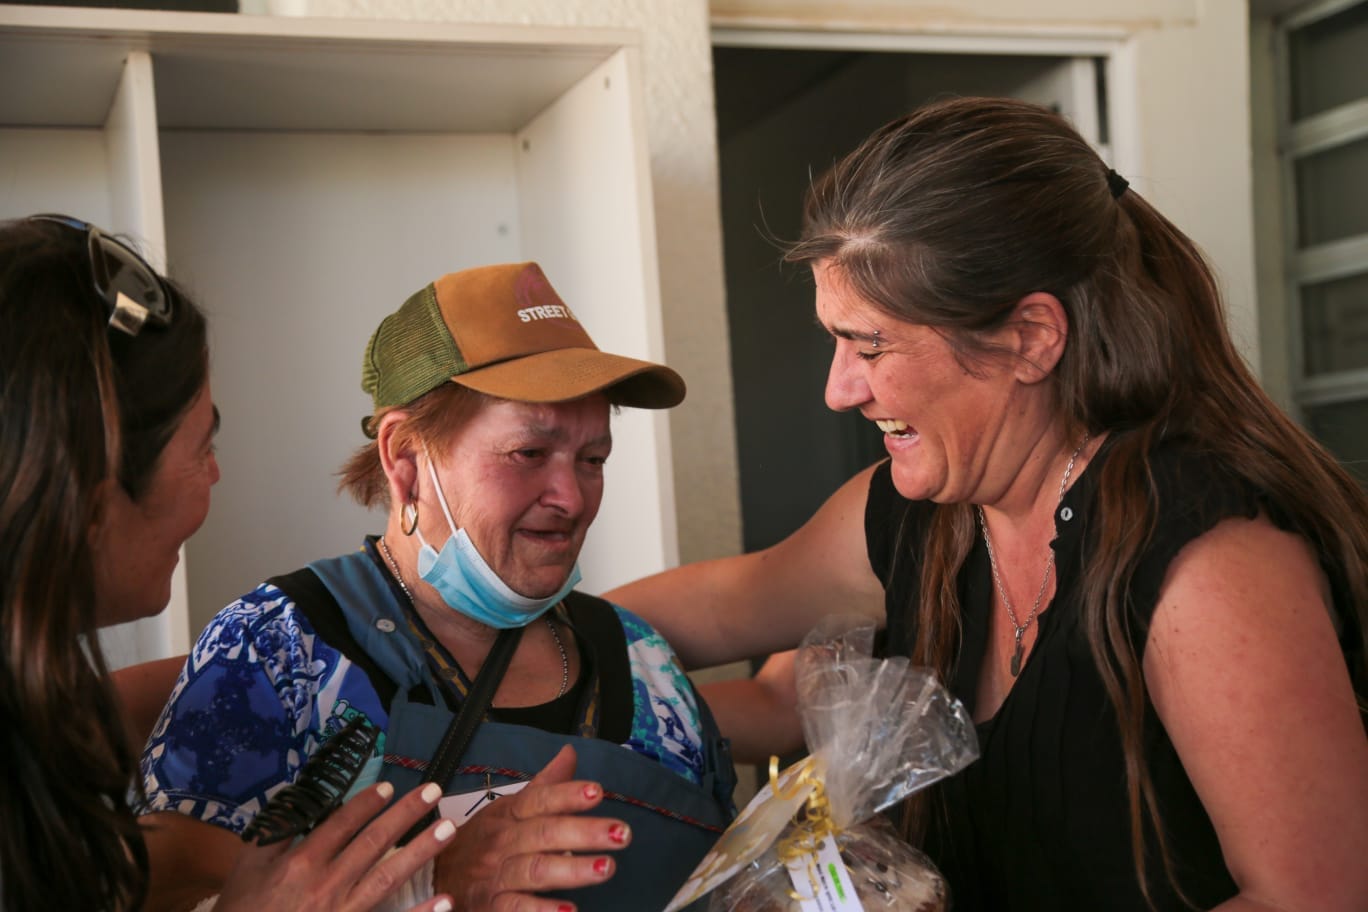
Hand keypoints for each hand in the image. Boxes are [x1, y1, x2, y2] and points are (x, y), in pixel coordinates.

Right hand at [215, 781, 456, 911]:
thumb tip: (300, 803)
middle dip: (405, 814)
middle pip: (373, 842)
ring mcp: (343, 911)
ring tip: (448, 829)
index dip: (366, 803)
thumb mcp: (247, 869)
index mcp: (300, 862)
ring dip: (421, 851)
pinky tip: (446, 900)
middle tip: (434, 791)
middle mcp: (327, 883)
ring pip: (388, 876)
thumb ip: (274, 835)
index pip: (341, 824)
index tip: (389, 786)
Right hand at [434, 744, 630, 910]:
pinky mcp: (490, 906)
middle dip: (584, 833)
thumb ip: (544, 785)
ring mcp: (497, 874)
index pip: (540, 800)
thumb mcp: (507, 809)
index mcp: (509, 814)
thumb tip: (570, 752)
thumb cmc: (481, 842)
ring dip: (571, 870)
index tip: (597, 791)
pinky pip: (515, 908)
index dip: (567, 795)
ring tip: (606, 868)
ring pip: (535, 870)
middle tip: (621, 832)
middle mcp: (504, 841)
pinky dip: (540, 911)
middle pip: (545, 833)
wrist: (432, 878)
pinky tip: (568, 911)